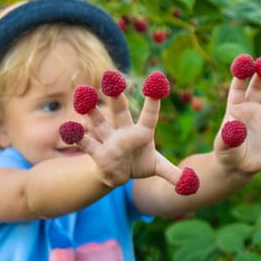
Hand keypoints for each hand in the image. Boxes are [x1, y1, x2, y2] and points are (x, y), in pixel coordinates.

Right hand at [62, 71, 179, 187]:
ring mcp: (108, 139)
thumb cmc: (138, 163)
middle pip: (119, 111)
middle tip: (111, 77)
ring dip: (91, 110)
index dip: (153, 101)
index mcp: (141, 132)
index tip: (157, 80)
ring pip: (99, 122)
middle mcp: (123, 131)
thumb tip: (191, 183)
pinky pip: (86, 143)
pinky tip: (69, 129)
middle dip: (115, 96)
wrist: (117, 173)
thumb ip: (172, 173)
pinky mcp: (96, 152)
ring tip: (83, 94)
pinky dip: (77, 137)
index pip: (149, 116)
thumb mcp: (156, 167)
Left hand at [213, 55, 260, 174]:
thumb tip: (233, 125)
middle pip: (257, 86)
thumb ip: (229, 135)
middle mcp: (251, 109)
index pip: (239, 87)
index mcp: (235, 108)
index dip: (242, 73)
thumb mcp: (225, 145)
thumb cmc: (227, 154)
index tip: (247, 60)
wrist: (238, 168)